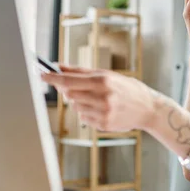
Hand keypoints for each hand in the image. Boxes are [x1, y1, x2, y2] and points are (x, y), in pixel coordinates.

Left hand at [42, 67, 156, 132]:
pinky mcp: (103, 124)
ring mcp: (103, 112)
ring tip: (96, 99)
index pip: (70, 80)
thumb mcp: (107, 75)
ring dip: (79, 102)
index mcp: (103, 81)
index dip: (53, 78)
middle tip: (76, 86)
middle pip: (69, 94)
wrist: (147, 108)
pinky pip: (83, 118)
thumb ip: (81, 71)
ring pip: (75, 107)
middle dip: (68, 90)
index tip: (42, 75)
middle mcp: (102, 97)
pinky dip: (86, 112)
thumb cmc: (127, 88)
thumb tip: (59, 66)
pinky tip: (101, 109)